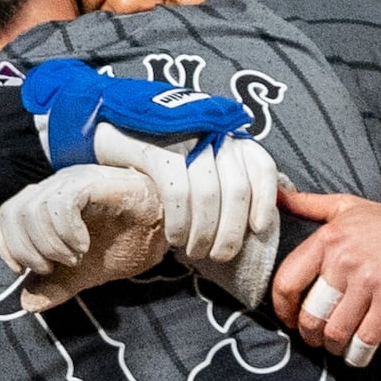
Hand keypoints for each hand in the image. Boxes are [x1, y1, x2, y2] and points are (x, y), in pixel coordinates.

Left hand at [0, 165, 167, 311]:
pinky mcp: (94, 182)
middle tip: (53, 268)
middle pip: (15, 212)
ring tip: (73, 258)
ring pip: (35, 207)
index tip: (23, 271)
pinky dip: (66, 232)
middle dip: (27, 249)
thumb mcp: (87, 272)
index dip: (8, 245)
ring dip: (49, 243)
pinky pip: (63, 203)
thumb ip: (57, 286)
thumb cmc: (129, 241)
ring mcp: (74, 181)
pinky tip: (82, 246)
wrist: (168, 228)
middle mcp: (56, 186)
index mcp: (49, 203)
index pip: (9, 215)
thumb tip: (27, 304)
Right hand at [86, 125, 279, 266]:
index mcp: (228, 136)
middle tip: (218, 256)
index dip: (264, 200)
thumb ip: (231, 176)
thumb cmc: (160, 153)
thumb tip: (271, 207)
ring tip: (193, 251)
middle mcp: (211, 134)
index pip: (261, 165)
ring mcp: (183, 139)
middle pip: (236, 188)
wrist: (109, 124)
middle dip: (230, 231)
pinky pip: (177, 192)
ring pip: (208, 194)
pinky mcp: (155, 150)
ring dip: (203, 232)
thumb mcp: (201, 158)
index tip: (257, 229)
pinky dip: (179, 222)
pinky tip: (174, 237)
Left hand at [269, 192, 380, 366]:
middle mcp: (345, 260)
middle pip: (310, 314)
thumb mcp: (344, 206)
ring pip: (336, 331)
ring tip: (333, 344)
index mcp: (327, 240)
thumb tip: (275, 195)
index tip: (287, 317)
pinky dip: (357, 354)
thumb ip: (306, 204)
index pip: (287, 282)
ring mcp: (370, 281)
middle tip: (313, 336)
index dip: (281, 308)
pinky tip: (355, 354)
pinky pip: (366, 339)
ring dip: (331, 346)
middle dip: (308, 334)